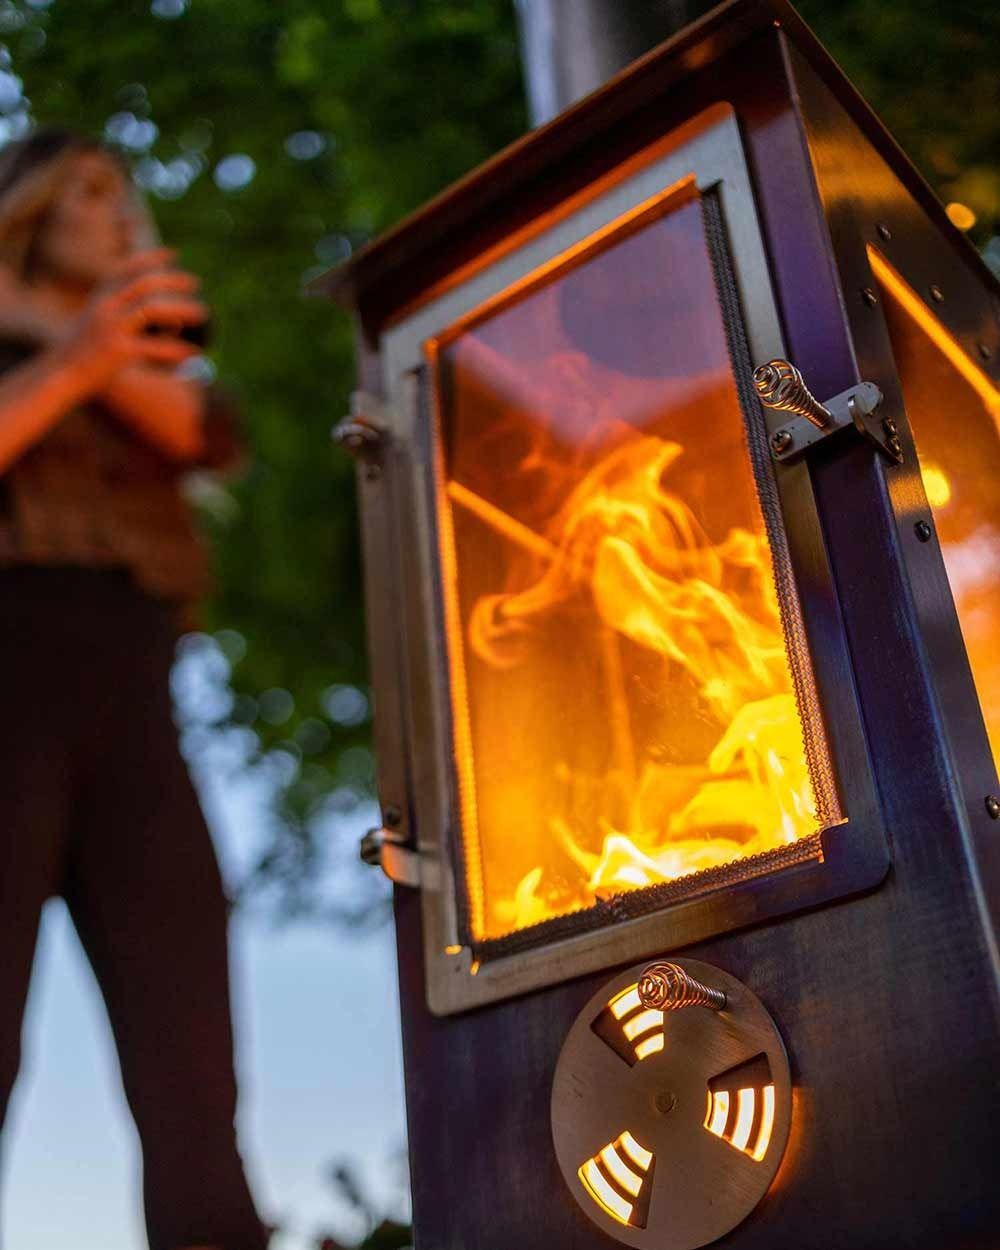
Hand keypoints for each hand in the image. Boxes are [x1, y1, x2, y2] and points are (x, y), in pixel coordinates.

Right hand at [59, 248, 207, 392]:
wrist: (61, 372)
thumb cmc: (83, 350)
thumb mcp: (99, 324)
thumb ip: (127, 315)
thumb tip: (173, 321)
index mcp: (100, 297)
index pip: (127, 269)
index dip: (150, 259)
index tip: (172, 254)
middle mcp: (105, 307)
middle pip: (144, 284)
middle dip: (172, 280)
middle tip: (195, 282)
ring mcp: (112, 328)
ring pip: (152, 309)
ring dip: (181, 309)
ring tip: (202, 313)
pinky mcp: (119, 351)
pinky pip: (156, 346)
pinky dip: (178, 348)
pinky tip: (194, 352)